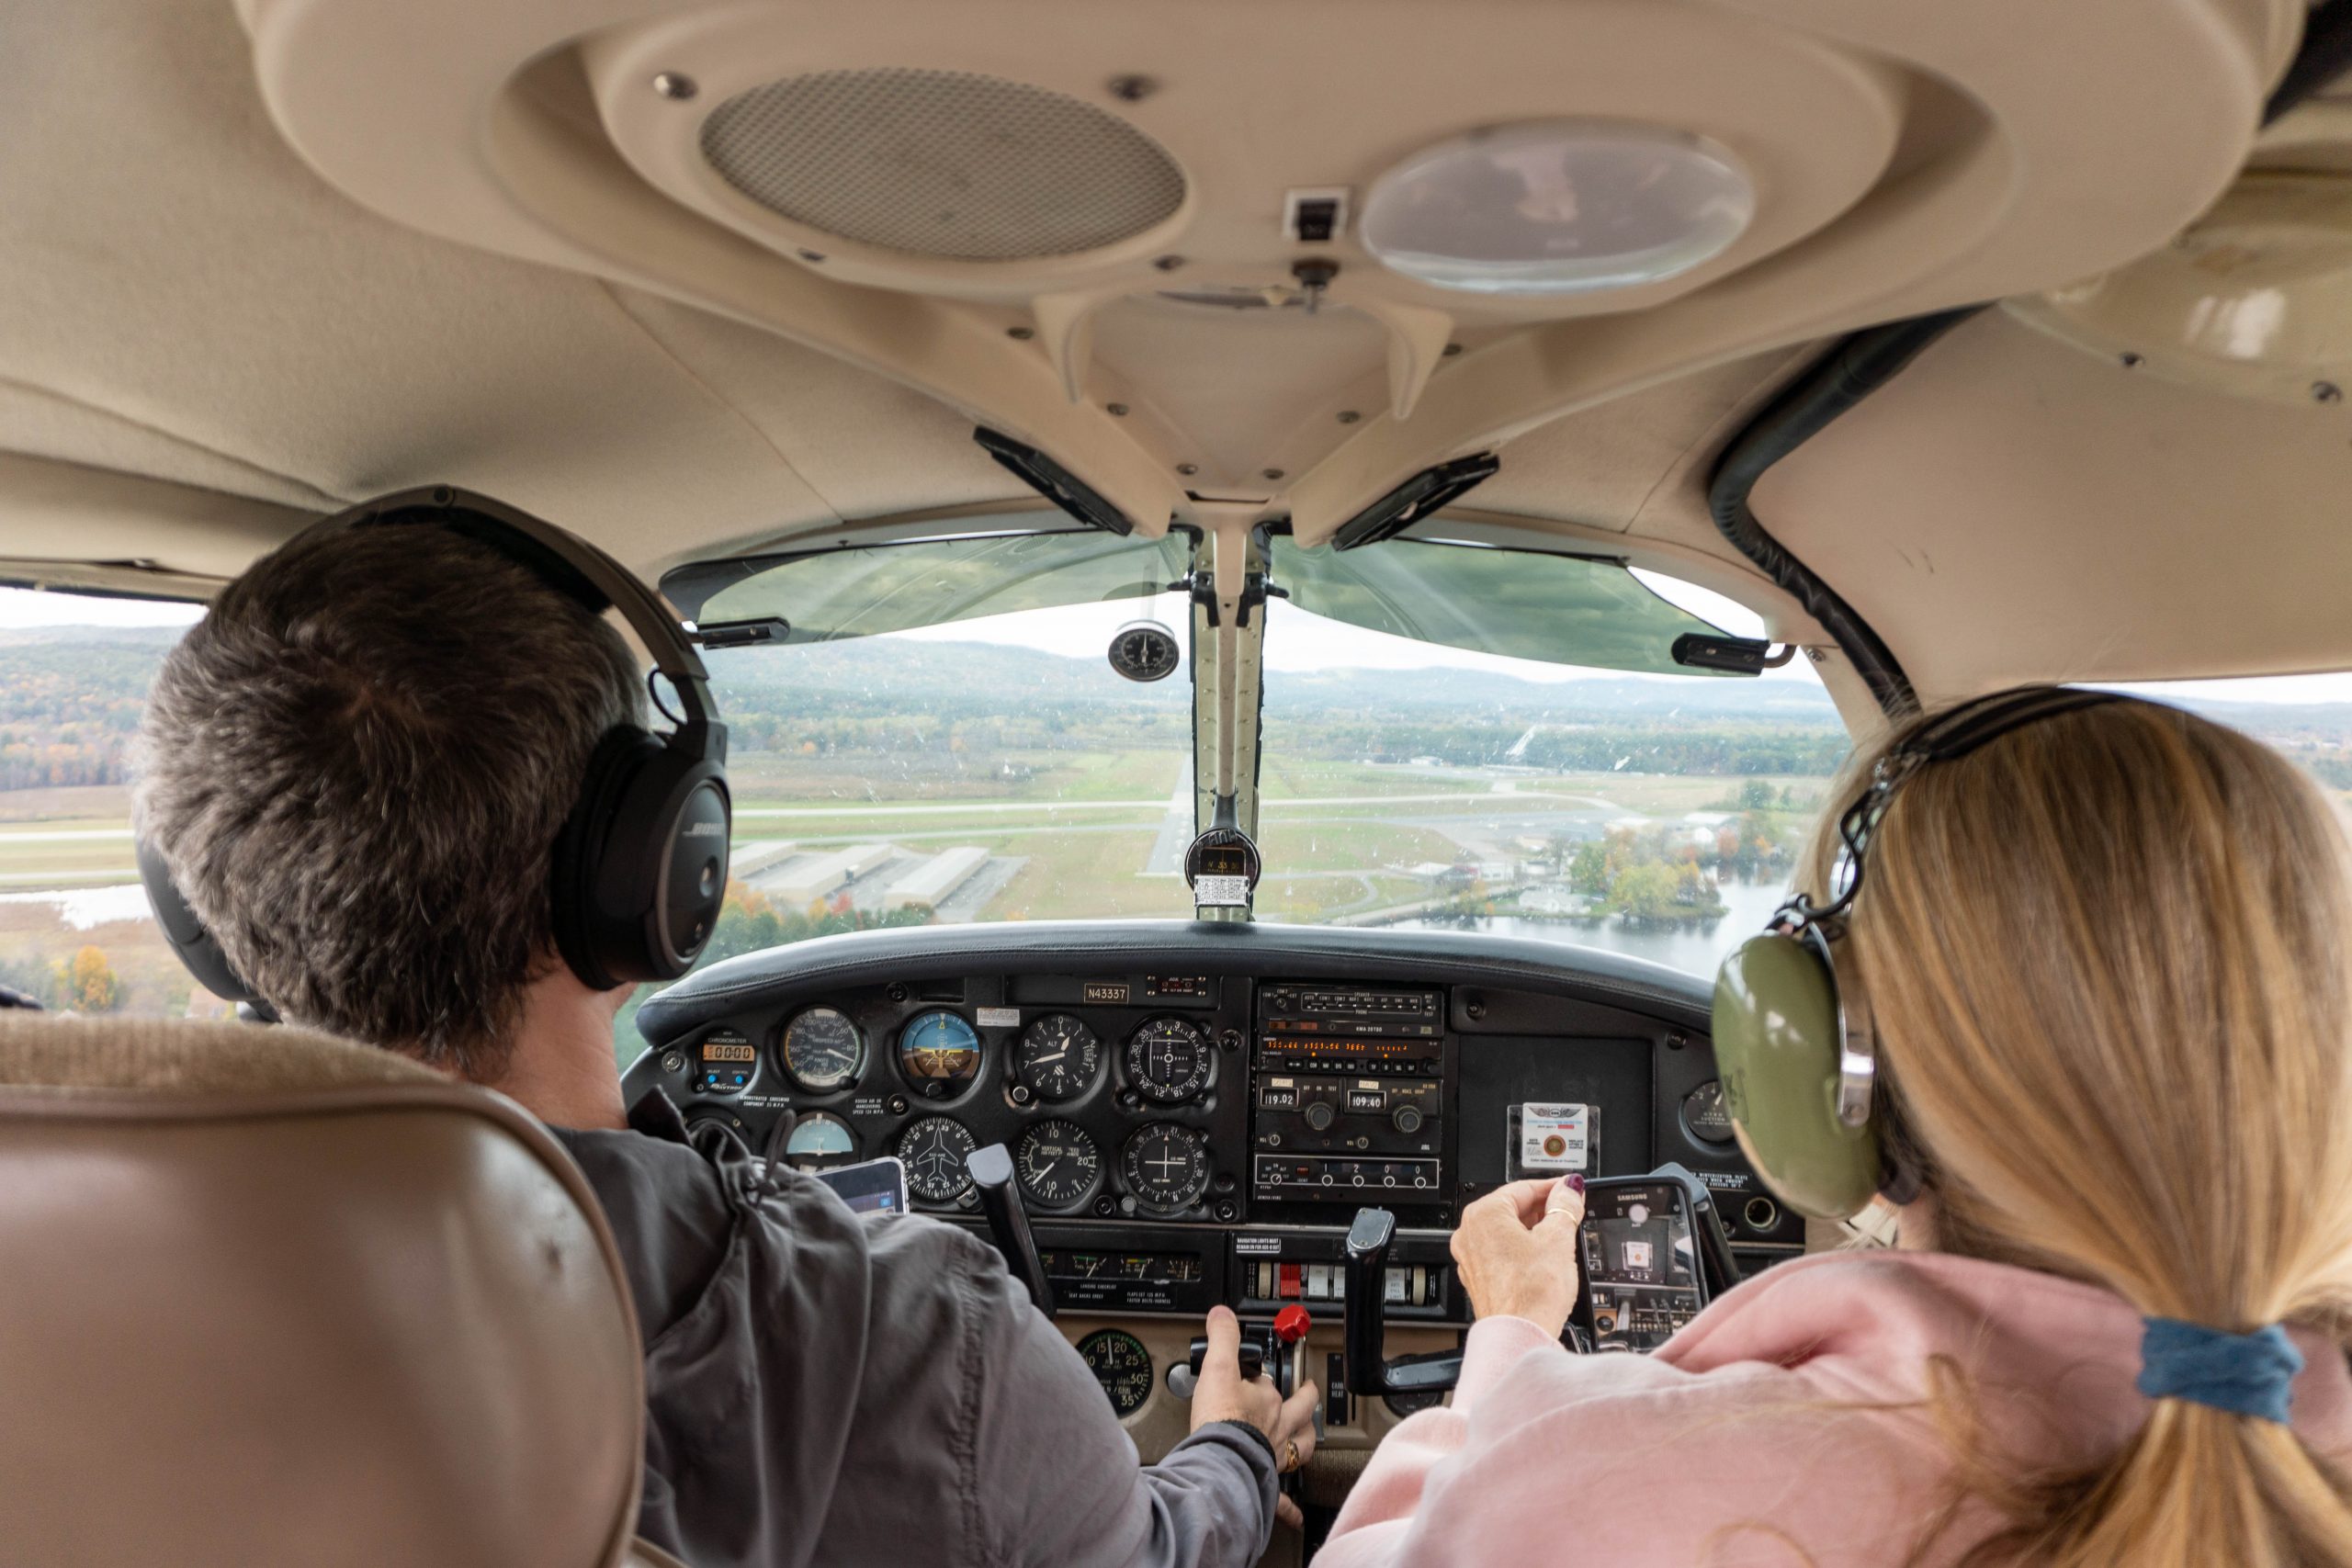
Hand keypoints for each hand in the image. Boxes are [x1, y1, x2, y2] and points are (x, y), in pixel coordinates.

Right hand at [1188, 1305, 1320, 1528]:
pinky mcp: (1266, 1484)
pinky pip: (1283, 1499)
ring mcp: (1274, 1457)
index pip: (1271, 1382)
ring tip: (1309, 1437)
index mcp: (1268, 1401)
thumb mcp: (1217, 1368)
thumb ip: (1222, 1337)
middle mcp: (1277, 1428)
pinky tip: (1295, 1514)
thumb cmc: (1220, 1422)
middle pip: (1300, 1410)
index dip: (1265, 1376)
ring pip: (1301, 1446)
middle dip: (1306, 1399)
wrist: (1221, 1462)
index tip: (1259, 1372)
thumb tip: (1222, 1313)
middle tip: (1308, 1391)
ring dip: (1306, 1440)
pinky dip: (1290, 1507)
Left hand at [1450, 1176, 1586, 1339]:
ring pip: (1507, 1231)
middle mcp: (1469, 1233)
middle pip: (1512, 1208)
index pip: (1522, 1188)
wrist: (1521, 1335)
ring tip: (1561, 1236)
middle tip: (1569, 1211)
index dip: (1552, 1187)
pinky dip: (1522, 1250)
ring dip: (1534, 1230)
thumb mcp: (1558, 1239)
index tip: (1570, 1189)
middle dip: (1543, 1208)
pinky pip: (1502, 1253)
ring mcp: (1471, 1258)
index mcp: (1483, 1214)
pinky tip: (1543, 1259)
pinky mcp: (1479, 1279)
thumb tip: (1570, 1189)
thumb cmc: (1531, 1293)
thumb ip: (1565, 1206)